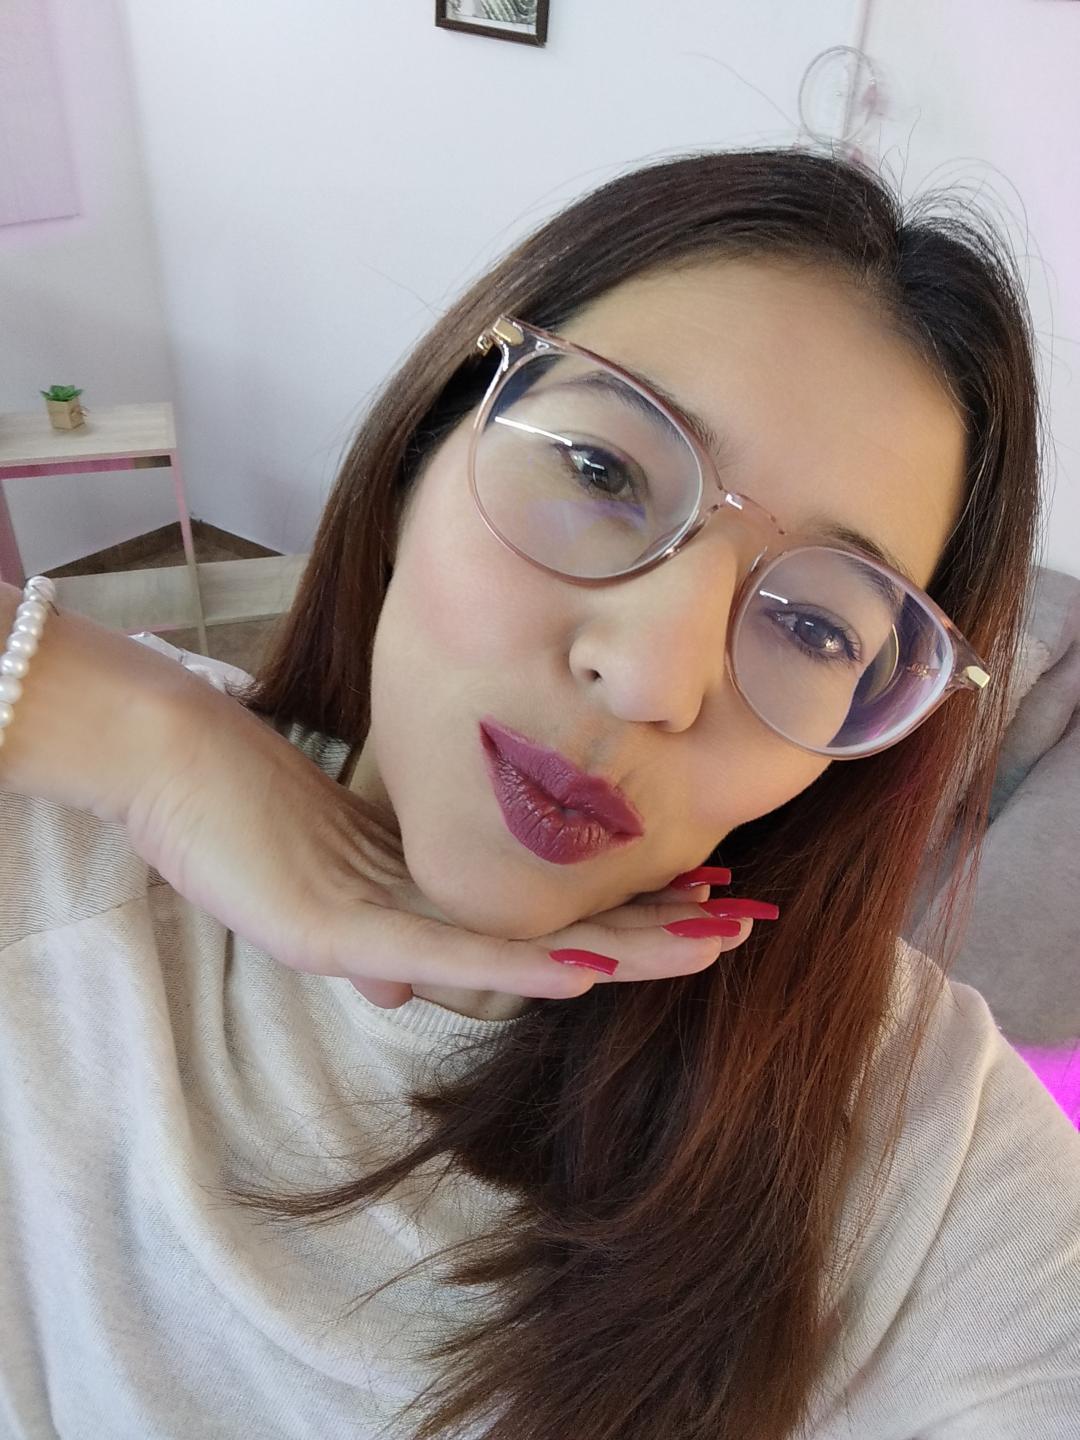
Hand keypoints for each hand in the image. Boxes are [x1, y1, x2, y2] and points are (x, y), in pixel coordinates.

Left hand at [123, 678, 762, 1009]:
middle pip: (555, 937)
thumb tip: (408, 971)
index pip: (547, 910)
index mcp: (422, 901)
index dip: (630, 908)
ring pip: (518, 951)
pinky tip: (586, 964)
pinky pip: (440, 946)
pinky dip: (516, 958)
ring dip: (620, 950)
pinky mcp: (330, 930)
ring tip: (705, 942)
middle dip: (654, 935)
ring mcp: (376, 935)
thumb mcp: (336, 837)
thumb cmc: (247, 789)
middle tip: (744, 928)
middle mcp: (412, 932)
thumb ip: (384, 900)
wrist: (159, 766)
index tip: (709, 892)